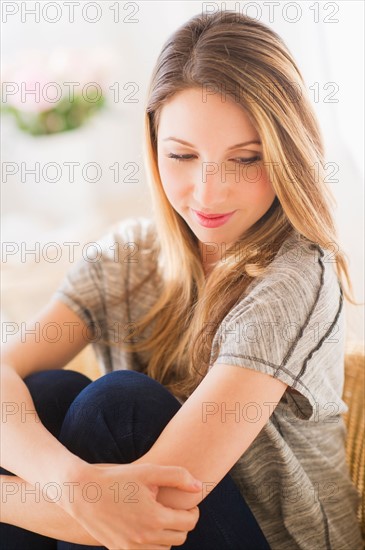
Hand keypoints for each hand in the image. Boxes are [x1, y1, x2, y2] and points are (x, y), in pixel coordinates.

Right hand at [57, 461, 200, 549]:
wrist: (84, 493)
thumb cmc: (118, 478)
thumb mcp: (149, 471)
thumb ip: (178, 476)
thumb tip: (199, 486)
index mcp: (155, 518)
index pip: (189, 522)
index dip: (193, 511)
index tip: (188, 503)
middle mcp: (145, 538)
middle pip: (179, 538)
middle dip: (182, 523)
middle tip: (176, 509)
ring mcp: (131, 548)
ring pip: (164, 549)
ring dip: (168, 535)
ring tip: (161, 517)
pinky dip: (152, 544)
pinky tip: (147, 527)